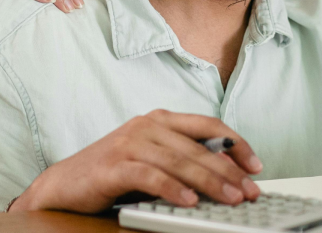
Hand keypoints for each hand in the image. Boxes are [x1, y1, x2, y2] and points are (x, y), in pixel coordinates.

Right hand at [9, 110, 264, 213]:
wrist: (64, 184)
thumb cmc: (112, 173)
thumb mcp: (152, 161)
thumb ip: (182, 161)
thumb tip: (226, 177)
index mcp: (159, 120)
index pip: (208, 125)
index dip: (236, 143)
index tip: (256, 166)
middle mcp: (146, 126)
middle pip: (198, 147)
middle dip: (229, 171)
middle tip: (250, 192)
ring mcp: (129, 143)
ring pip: (179, 161)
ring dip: (209, 182)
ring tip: (230, 199)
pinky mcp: (114, 165)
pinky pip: (150, 176)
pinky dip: (172, 189)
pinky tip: (189, 201)